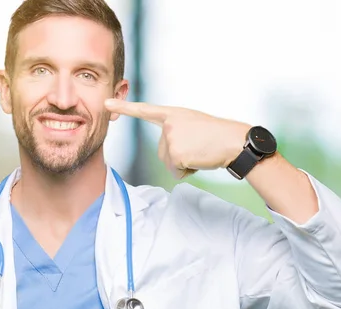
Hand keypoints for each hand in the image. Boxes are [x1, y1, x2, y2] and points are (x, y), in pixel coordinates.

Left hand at [105, 99, 250, 178]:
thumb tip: (171, 156)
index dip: (124, 108)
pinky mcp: (175, 153)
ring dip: (184, 164)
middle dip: (179, 156)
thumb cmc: (218, 135)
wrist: (233, 141)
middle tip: (199, 147)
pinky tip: (200, 159)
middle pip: (162, 152)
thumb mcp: (194, 125)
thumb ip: (177, 132)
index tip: (107, 104)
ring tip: (201, 152)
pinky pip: (175, 171)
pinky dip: (188, 171)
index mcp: (173, 114)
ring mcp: (171, 138)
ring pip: (168, 163)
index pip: (145, 111)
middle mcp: (169, 124)